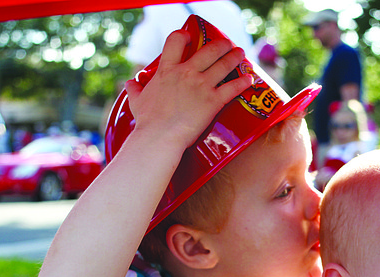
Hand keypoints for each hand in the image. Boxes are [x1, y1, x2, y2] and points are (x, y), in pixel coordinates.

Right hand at [125, 29, 252, 150]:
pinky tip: (249, 79)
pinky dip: (243, 82)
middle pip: (208, 50)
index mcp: (167, 70)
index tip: (190, 36)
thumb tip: (130, 83)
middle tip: (227, 43)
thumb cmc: (148, 121)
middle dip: (220, 44)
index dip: (184, 35)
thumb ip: (135, 89)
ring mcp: (202, 86)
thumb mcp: (136, 101)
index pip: (176, 40)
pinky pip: (233, 88)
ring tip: (241, 53)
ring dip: (235, 57)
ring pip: (224, 64)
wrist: (160, 137)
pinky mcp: (214, 101)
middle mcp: (186, 73)